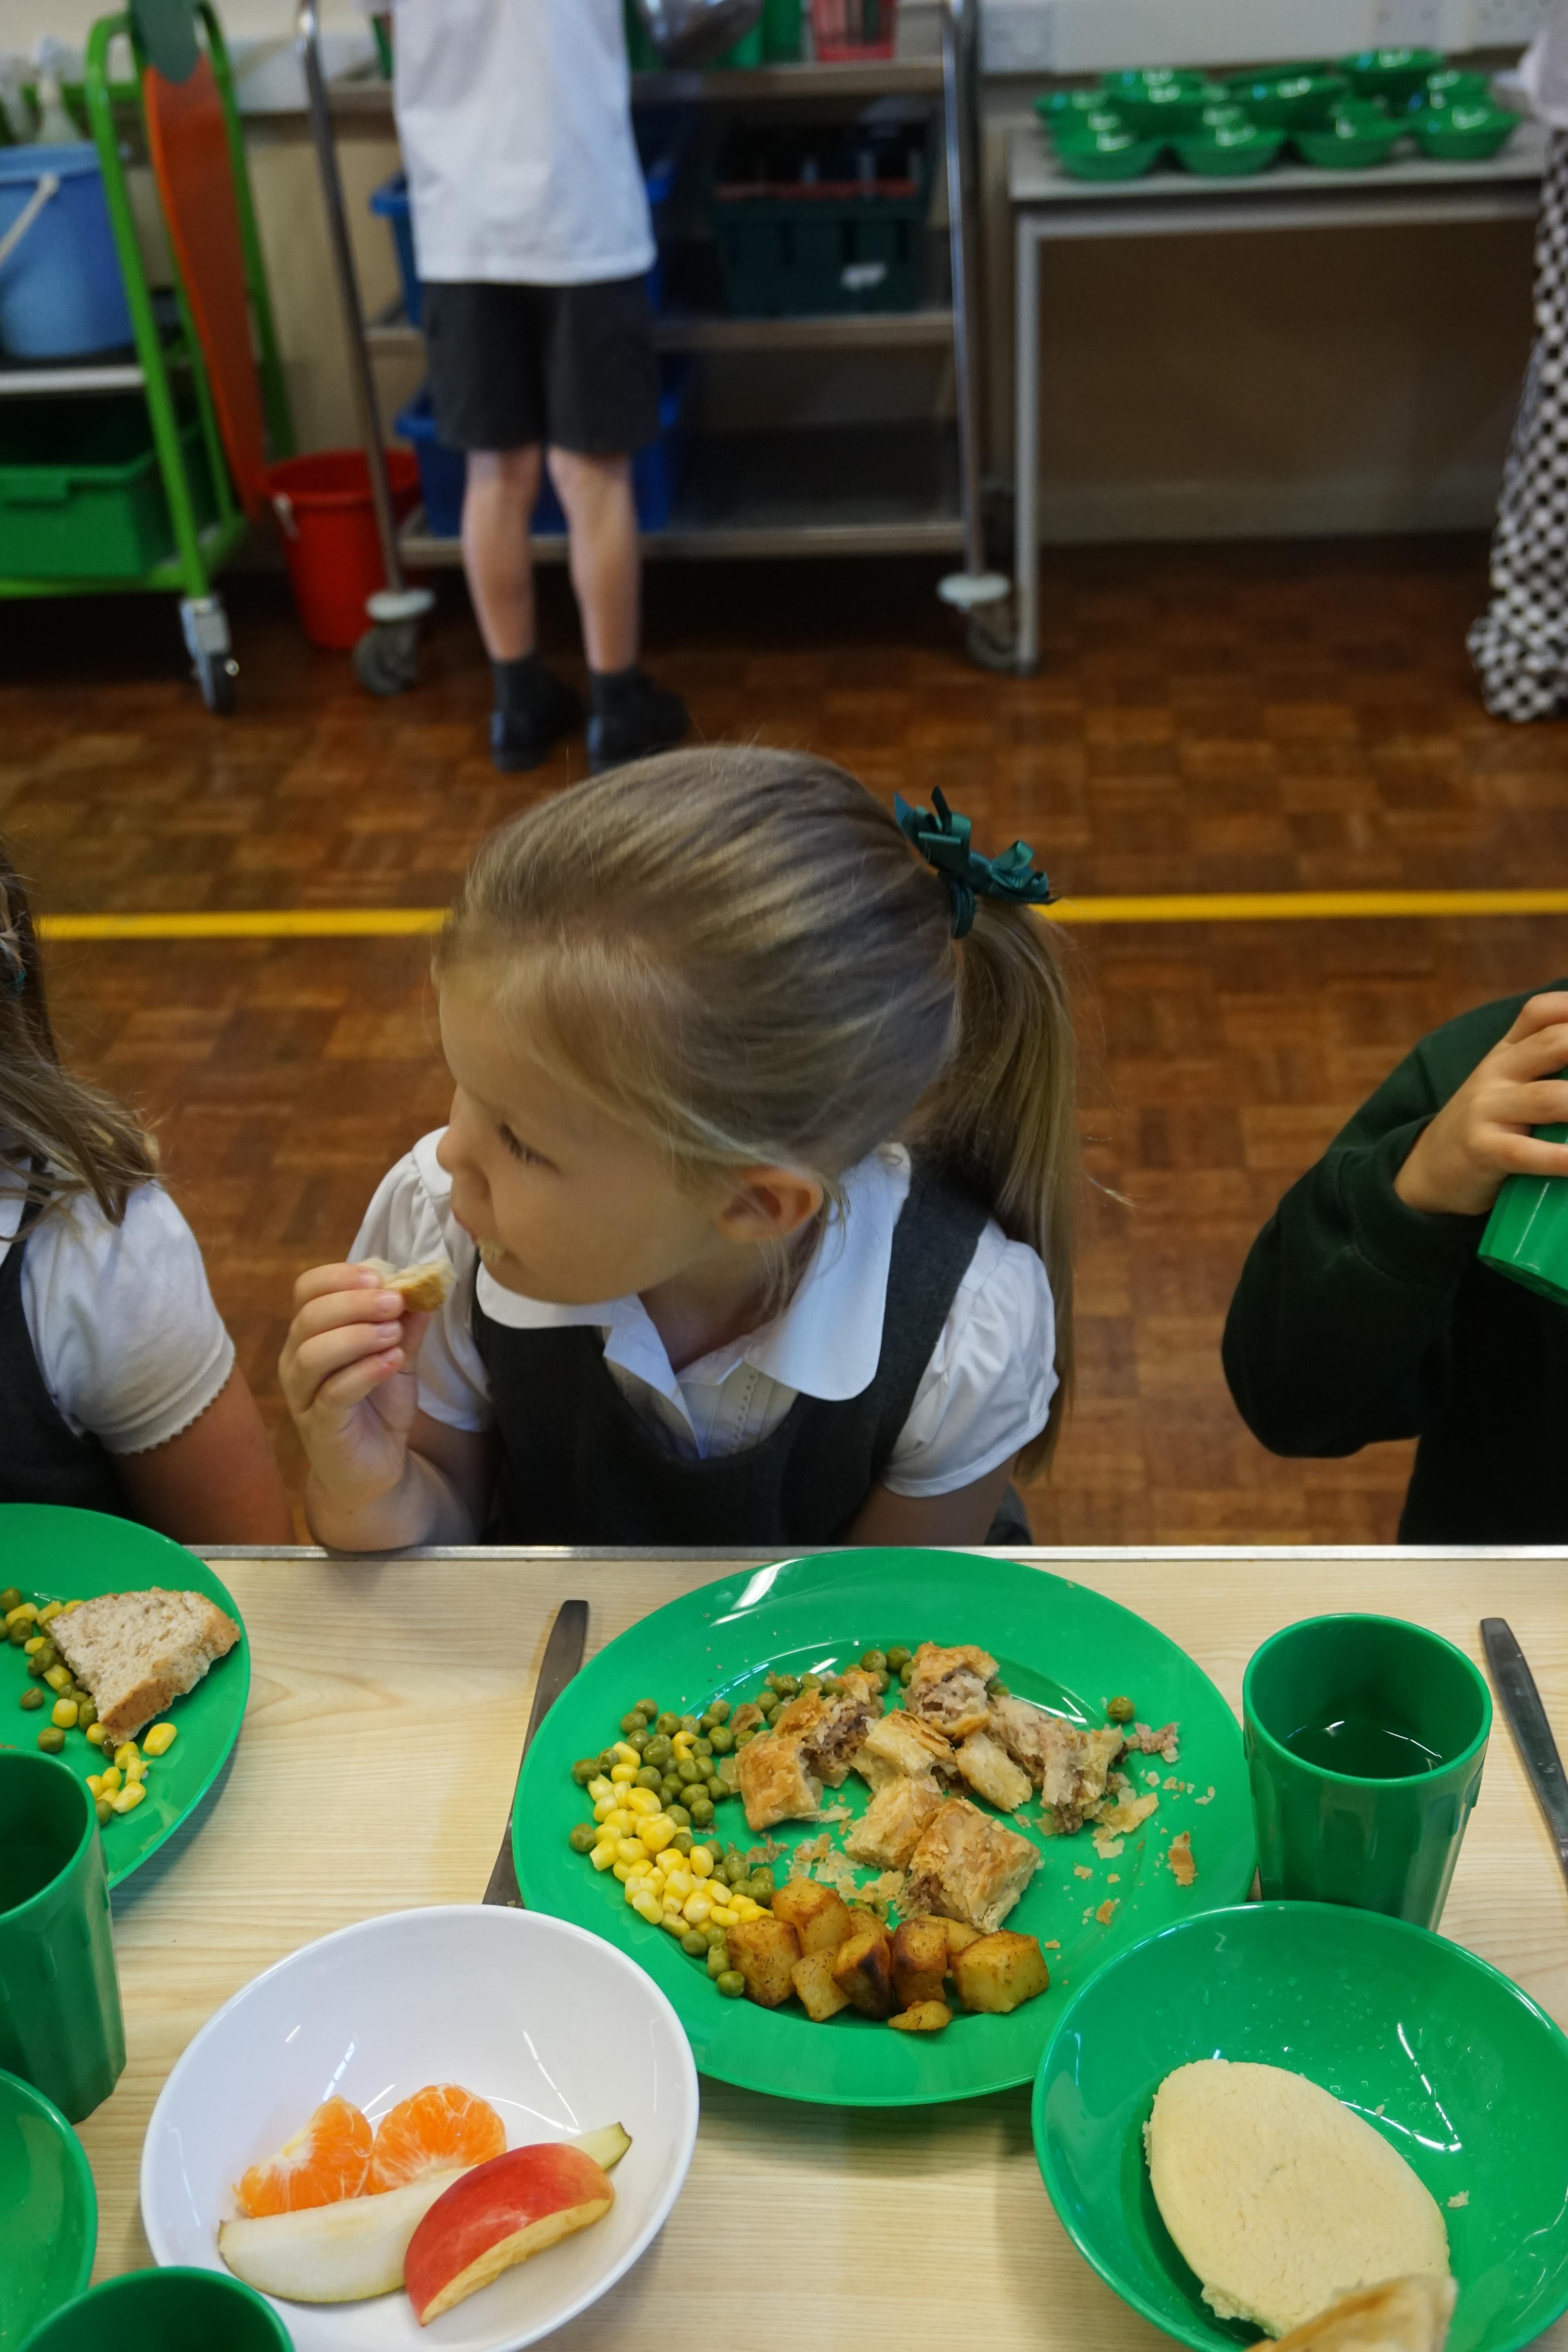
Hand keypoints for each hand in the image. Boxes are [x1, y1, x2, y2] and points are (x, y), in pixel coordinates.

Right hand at [278, 1263, 431, 1509]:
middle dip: (354, 1303)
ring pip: (313, 1353)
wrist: (375, 1469)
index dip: (340, 1276)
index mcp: (311, 1334)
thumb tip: (425, 1287)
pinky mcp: (319, 1425)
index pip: (307, 1290)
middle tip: (394, 1301)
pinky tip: (392, 1362)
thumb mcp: (398, 1358)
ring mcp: (303, 1395)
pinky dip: (365, 1372)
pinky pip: (333, 1393)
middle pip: (309, 1317)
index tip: (380, 1276)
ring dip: (357, 1335)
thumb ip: (406, 1325)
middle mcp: (296, 1359)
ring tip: (394, 1333)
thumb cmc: (379, 1407)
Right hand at [1394, 993, 1567, 1216]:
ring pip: (1549, 1098)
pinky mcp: (1482, 1150)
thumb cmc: (1489, 1124)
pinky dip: (1563, 1158)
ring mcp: (1487, 1110)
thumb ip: (1546, 1065)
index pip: (1541, 1013)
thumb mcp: (1508, 1083)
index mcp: (1506, 1052)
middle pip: (1554, 1043)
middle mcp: (1496, 1072)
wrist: (1429, 1168)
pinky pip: (1527, 1153)